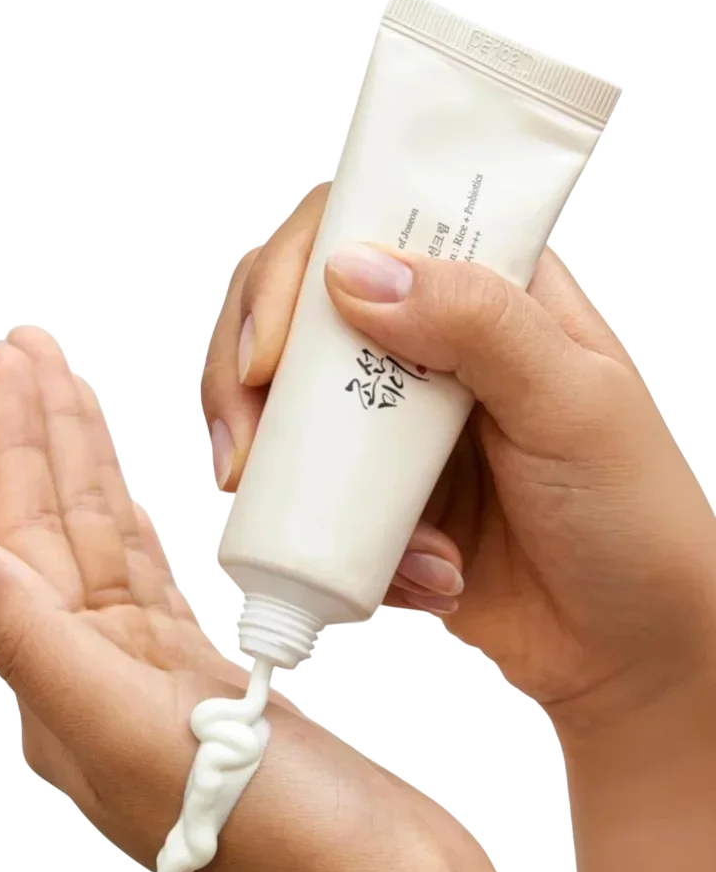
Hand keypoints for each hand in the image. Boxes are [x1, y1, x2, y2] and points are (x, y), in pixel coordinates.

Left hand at [0, 327, 525, 871]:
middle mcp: (96, 678)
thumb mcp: (136, 733)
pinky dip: (135, 523)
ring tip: (72, 390)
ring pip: (105, 542)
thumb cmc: (274, 844)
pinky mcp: (210, 678)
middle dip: (45, 430)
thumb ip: (38, 644)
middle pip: (57, 525)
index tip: (11, 359)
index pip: (20, 535)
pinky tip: (123, 492)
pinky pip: (154, 578)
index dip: (14, 439)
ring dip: (86, 462)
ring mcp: (153, 677)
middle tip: (32, 346)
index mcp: (64, 687)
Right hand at [203, 185, 715, 731]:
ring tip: (342, 534)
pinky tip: (415, 577)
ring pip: (280, 406)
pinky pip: (301, 495)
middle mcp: (426, 343)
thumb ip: (477, 323)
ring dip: (281, 471)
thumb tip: (354, 271)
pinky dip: (328, 539)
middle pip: (291, 312)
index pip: (361, 225)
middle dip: (243, 378)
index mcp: (486, 291)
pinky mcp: (367, 492)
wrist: (626, 646)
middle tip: (240, 450)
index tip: (268, 356)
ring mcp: (389, 421)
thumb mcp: (573, 403)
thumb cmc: (631, 517)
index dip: (290, 272)